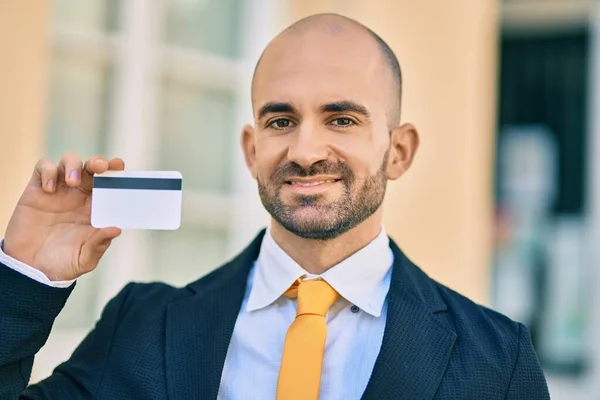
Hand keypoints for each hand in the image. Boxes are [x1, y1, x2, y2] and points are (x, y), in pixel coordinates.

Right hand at [3, 152, 124, 280]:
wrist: (30, 268)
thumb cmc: (62, 263)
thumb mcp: (85, 258)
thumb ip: (100, 244)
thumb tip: (116, 229)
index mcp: (96, 207)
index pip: (110, 183)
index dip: (115, 172)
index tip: (119, 166)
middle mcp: (79, 195)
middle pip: (92, 167)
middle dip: (99, 162)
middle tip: (101, 167)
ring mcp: (59, 190)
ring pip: (69, 161)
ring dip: (73, 164)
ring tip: (72, 181)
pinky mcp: (37, 189)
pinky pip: (44, 167)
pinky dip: (49, 172)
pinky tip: (49, 190)